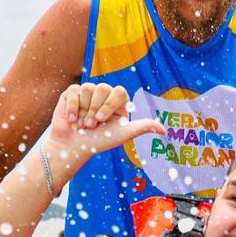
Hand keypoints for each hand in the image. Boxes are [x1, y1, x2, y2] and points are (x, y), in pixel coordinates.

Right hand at [41, 83, 165, 163]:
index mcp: (117, 103)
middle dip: (95, 110)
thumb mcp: (122, 135)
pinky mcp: (72, 93)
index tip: (102, 119)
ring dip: (83, 110)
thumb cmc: (99, 142)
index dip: (109, 104)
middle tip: (91, 125)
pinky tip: (71, 120)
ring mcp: (87, 93)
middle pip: (103, 88)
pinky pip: (74, 91)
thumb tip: (164, 130)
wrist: (73, 147)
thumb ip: (142, 128)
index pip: (119, 91)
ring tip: (81, 124)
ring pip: (88, 88)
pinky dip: (72, 107)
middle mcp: (103, 95)